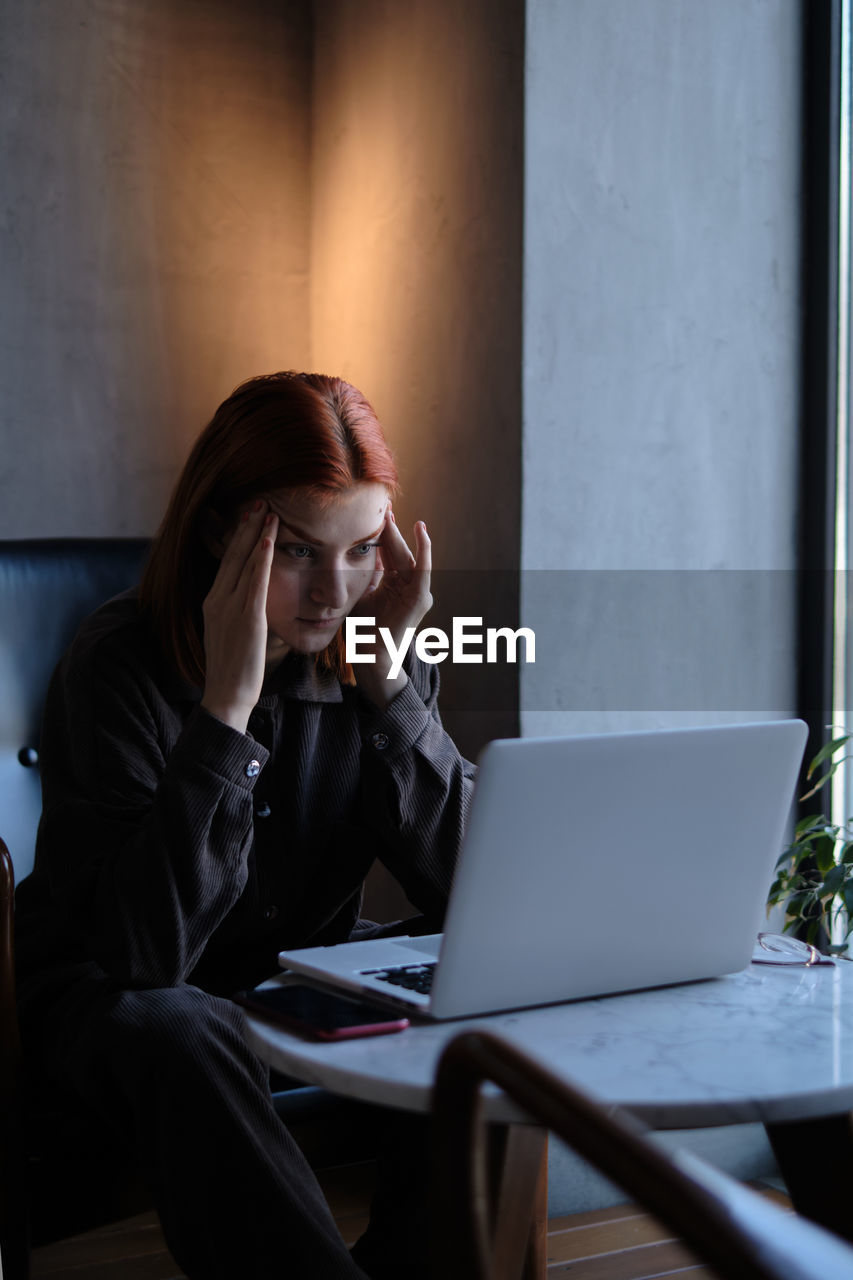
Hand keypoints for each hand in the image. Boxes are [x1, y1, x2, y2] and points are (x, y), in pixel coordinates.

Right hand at [200, 501, 278, 733]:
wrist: (225, 696)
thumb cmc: (233, 669)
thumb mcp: (229, 633)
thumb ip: (236, 611)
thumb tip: (249, 598)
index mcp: (212, 602)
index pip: (227, 561)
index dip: (238, 536)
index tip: (249, 516)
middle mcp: (217, 599)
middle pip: (232, 554)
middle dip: (246, 526)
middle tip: (259, 500)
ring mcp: (229, 607)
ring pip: (244, 562)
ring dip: (257, 533)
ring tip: (268, 510)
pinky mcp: (246, 618)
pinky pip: (255, 582)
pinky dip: (261, 558)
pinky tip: (269, 540)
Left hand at [354, 510, 431, 707]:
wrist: (370, 654)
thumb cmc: (362, 628)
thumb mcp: (361, 591)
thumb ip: (365, 572)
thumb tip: (357, 547)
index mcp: (396, 584)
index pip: (390, 553)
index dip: (383, 534)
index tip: (376, 513)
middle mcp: (409, 586)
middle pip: (399, 552)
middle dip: (391, 529)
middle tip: (383, 506)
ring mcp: (417, 592)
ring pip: (408, 557)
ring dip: (401, 534)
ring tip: (392, 514)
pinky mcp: (420, 598)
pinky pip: (423, 570)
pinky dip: (424, 550)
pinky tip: (421, 530)